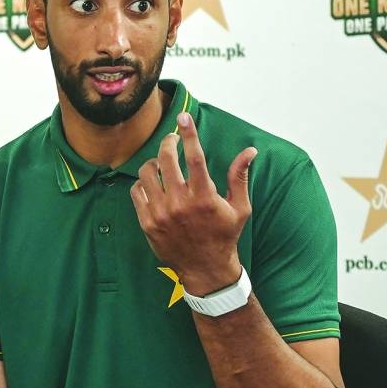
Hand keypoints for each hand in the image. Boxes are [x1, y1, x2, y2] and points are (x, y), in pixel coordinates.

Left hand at [130, 112, 256, 295]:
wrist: (205, 270)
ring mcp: (161, 214)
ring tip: (162, 163)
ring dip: (154, 162)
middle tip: (172, 140)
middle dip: (169, 142)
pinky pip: (136, 191)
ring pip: (147, 172)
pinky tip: (153, 183)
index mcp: (205, 197)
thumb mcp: (239, 207)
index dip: (189, 133)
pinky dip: (142, 183)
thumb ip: (239, 176)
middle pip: (166, 159)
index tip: (183, 117)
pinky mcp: (147, 223)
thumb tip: (250, 151)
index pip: (195, 156)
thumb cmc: (224, 236)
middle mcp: (180, 204)